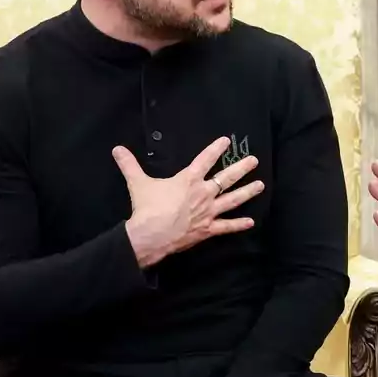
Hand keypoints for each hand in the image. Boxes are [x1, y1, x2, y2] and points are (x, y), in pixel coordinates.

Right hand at [118, 136, 263, 267]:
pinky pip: (226, 227)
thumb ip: (129, 164)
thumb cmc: (146, 207)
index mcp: (189, 180)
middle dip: (241, 168)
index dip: (216, 149)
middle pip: (226, 178)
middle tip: (254, 161)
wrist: (150, 235)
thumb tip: (117, 149)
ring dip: (248, 192)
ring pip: (233, 200)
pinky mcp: (208, 229)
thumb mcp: (138, 183)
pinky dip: (239, 225)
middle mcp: (203, 193)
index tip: (227, 140)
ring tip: (260, 185)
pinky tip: (251, 222)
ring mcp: (208, 212)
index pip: (205, 160)